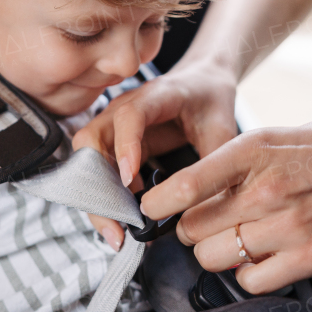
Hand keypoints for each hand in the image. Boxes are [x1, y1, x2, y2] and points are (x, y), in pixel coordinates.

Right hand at [72, 58, 240, 250]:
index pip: (130, 115)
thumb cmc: (212, 100)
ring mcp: (114, 124)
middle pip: (93, 139)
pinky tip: (120, 221)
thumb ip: (215, 163)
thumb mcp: (224, 129)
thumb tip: (206, 209)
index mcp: (157, 95)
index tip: (128, 179)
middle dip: (98, 184)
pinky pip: (96, 170)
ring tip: (118, 231)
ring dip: (96, 196)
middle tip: (118, 224)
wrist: (204, 81)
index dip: (125, 145)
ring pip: (87, 158)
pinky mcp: (114, 143)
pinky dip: (103, 196)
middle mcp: (125, 107)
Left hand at [138, 115, 311, 294]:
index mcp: (253, 149)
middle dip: (192, 228)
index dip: (156, 203)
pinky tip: (264, 254)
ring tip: (239, 237)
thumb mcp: (277, 134)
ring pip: (214, 259)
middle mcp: (266, 189)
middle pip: (191, 230)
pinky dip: (249, 273)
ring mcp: (290, 226)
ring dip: (218, 252)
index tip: (152, 208)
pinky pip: (251, 281)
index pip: (181, 186)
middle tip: (211, 221)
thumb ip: (234, 163)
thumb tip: (188, 193)